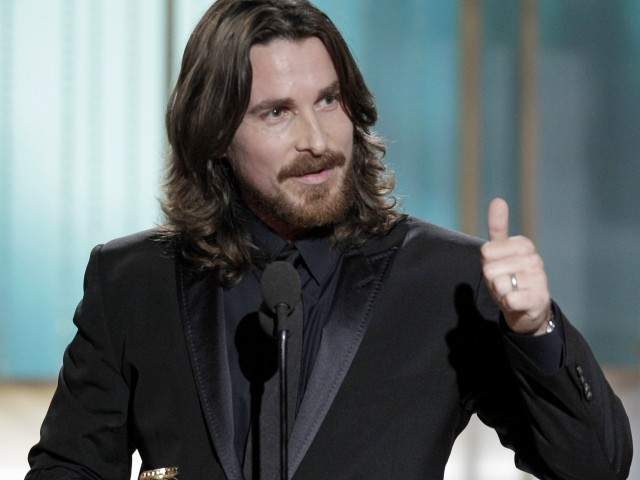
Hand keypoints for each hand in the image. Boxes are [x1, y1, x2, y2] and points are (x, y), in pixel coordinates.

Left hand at [480, 198, 551, 334]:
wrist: (526, 310)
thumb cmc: (509, 278)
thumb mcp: (499, 252)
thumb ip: (498, 227)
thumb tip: (498, 199)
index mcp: (524, 244)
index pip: (487, 251)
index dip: (487, 263)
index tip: (498, 267)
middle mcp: (534, 259)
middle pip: (489, 268)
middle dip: (491, 280)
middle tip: (504, 284)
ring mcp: (539, 279)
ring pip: (499, 284)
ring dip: (500, 292)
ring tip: (511, 292)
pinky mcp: (539, 299)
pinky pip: (511, 298)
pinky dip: (508, 303)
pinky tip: (517, 303)